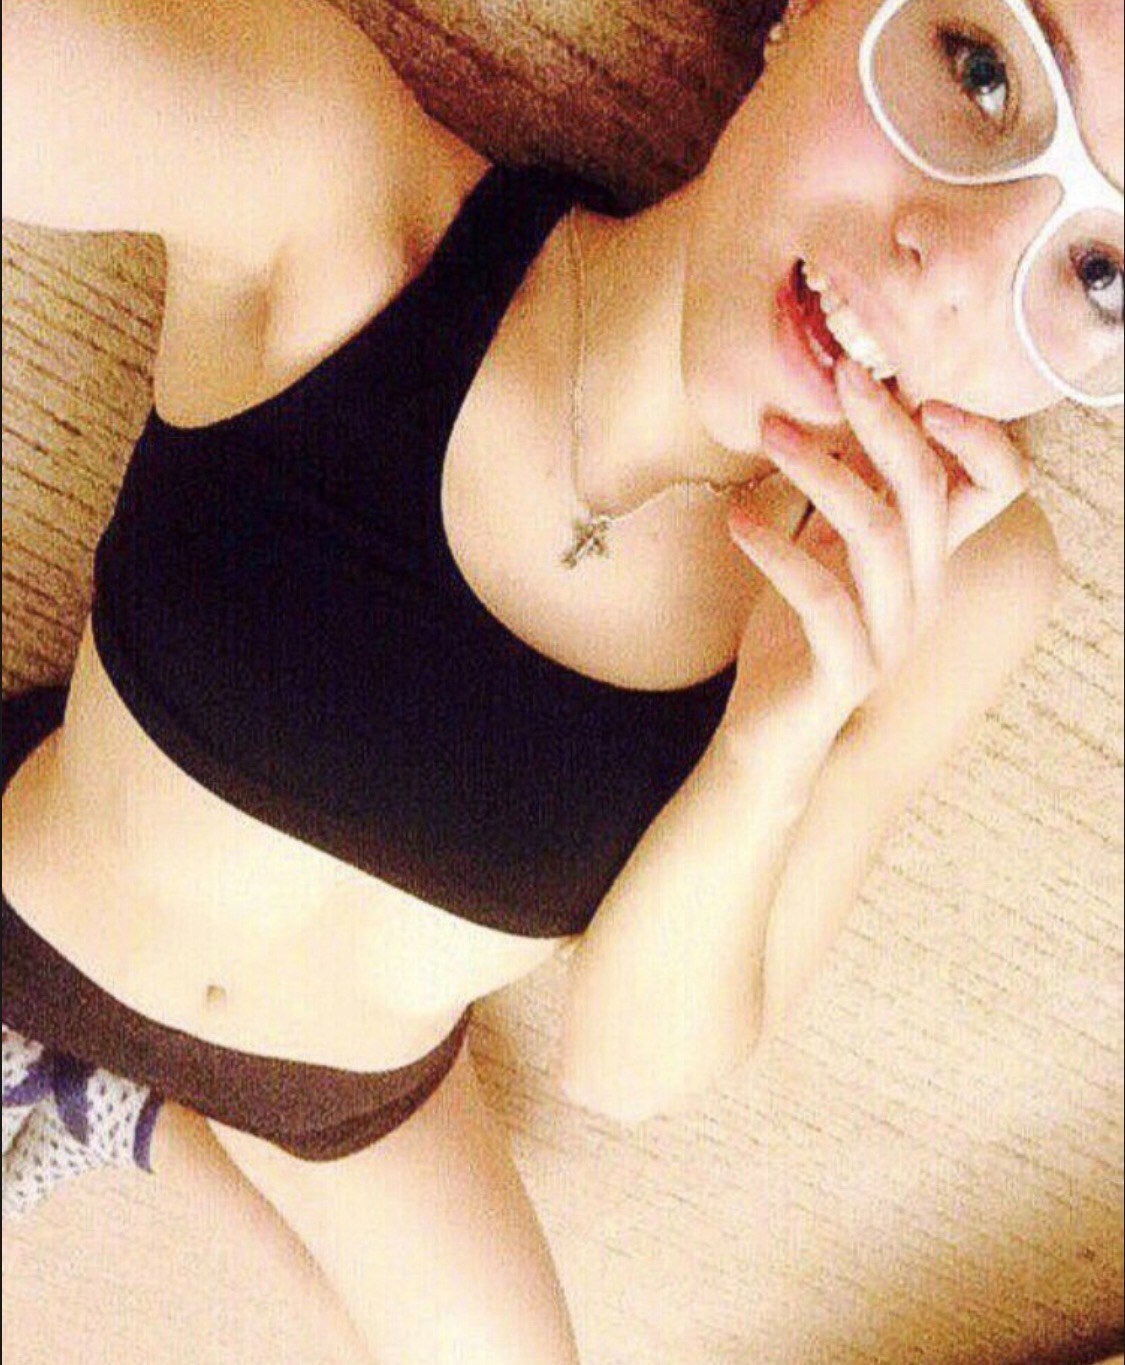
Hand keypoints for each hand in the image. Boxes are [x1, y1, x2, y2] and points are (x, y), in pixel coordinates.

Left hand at [723, 358, 1030, 750]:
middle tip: (839, 376)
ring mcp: (892, 634)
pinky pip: (822, 596)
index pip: (995, 485)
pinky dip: (777, 549)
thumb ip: (850, 497)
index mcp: (929, 557)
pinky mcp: (849, 667)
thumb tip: (847, 413)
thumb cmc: (797, 633)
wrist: (769, 730)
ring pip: (877, 532)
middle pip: (926, 490)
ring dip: (821, 471)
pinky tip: (738, 521)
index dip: (977, 434)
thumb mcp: (827, 553)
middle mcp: (924, 591)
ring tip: (770, 435)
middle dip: (884, 422)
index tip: (917, 388)